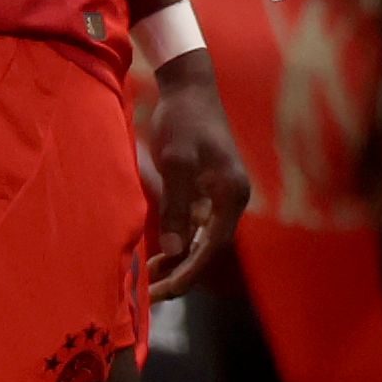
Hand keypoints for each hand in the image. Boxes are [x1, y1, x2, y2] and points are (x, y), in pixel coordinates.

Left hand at [137, 46, 245, 294]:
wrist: (189, 87)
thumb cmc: (184, 120)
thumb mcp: (177, 160)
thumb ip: (176, 205)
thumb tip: (173, 250)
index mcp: (232, 194)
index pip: (214, 245)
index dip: (191, 272)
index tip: (167, 290)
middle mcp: (230, 200)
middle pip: (209, 248)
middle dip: (182, 272)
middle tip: (152, 294)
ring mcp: (219, 196)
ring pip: (200, 240)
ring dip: (177, 260)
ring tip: (149, 279)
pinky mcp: (206, 190)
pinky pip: (194, 226)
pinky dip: (177, 241)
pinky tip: (156, 253)